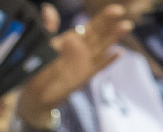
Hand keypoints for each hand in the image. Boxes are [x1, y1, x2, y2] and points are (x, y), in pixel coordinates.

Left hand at [16, 4, 132, 127]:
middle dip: (110, 23)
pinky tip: (119, 52)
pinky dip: (108, 60)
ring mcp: (85, 62)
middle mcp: (83, 49)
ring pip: (103, 47)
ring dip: (113, 37)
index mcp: (74, 39)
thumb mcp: (42, 44)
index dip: (104, 18)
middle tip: (121, 13)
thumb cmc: (39, 67)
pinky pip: (98, 66)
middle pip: (100, 34)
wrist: (37, 92)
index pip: (93, 26)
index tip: (115, 10)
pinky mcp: (85, 75)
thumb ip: (48, 26)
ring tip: (126, 26)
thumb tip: (48, 8)